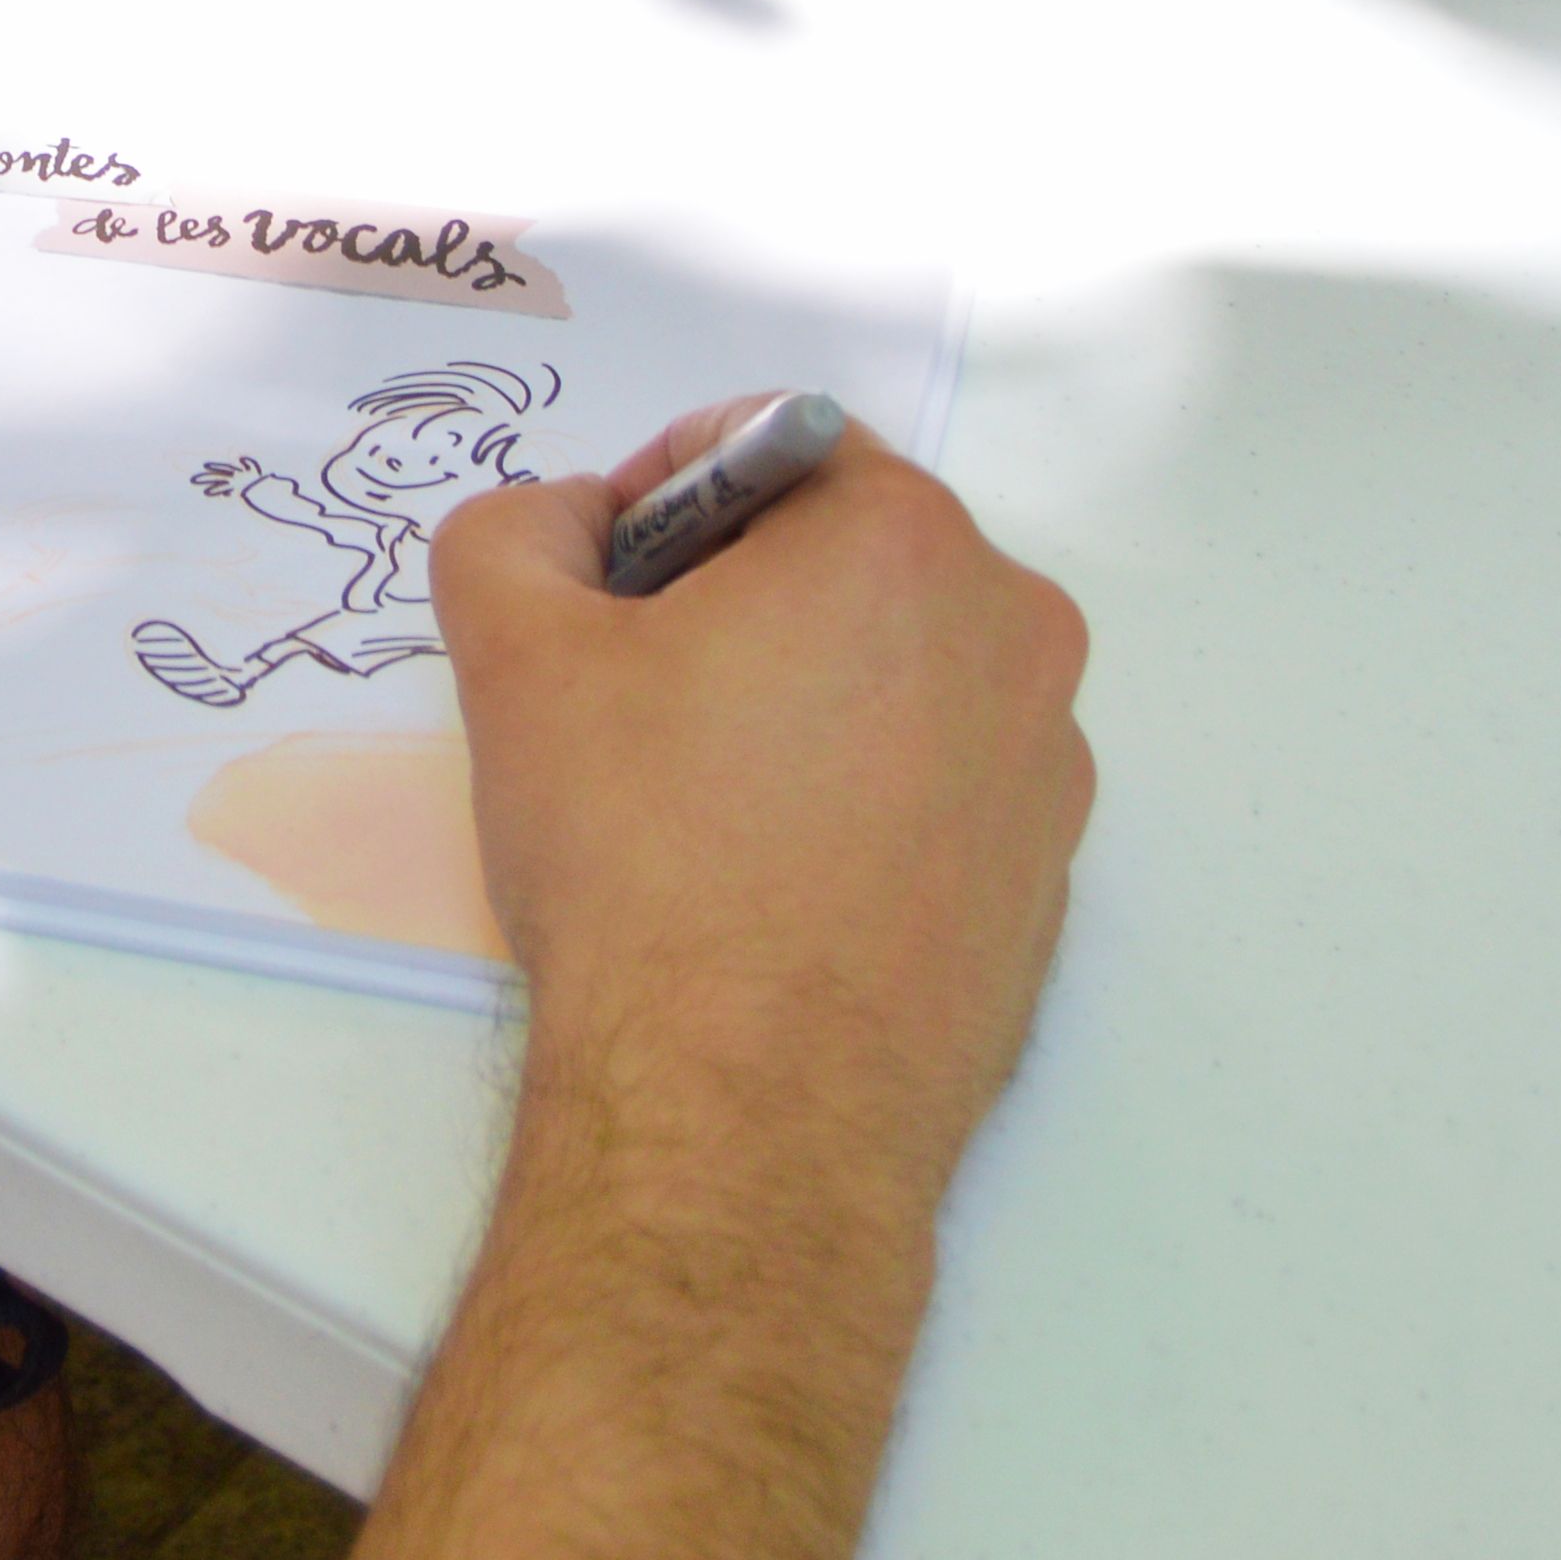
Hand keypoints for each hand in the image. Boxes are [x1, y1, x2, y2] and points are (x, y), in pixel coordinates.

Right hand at [431, 401, 1088, 1204]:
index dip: (663, 495)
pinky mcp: (1046, 881)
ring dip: (803, 695)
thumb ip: (516, 530)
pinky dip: (860, 796)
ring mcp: (1046, 767)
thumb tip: (563, 523)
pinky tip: (770, 879)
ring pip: (899, 672)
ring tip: (700, 800)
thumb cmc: (643, 864)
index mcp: (903, 544)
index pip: (774, 446)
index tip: (605, 585)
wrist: (745, 1113)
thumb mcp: (514, 653)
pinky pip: (940, 784)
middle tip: (637, 691)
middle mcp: (1011, 634)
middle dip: (739, 594)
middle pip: (849, 554)